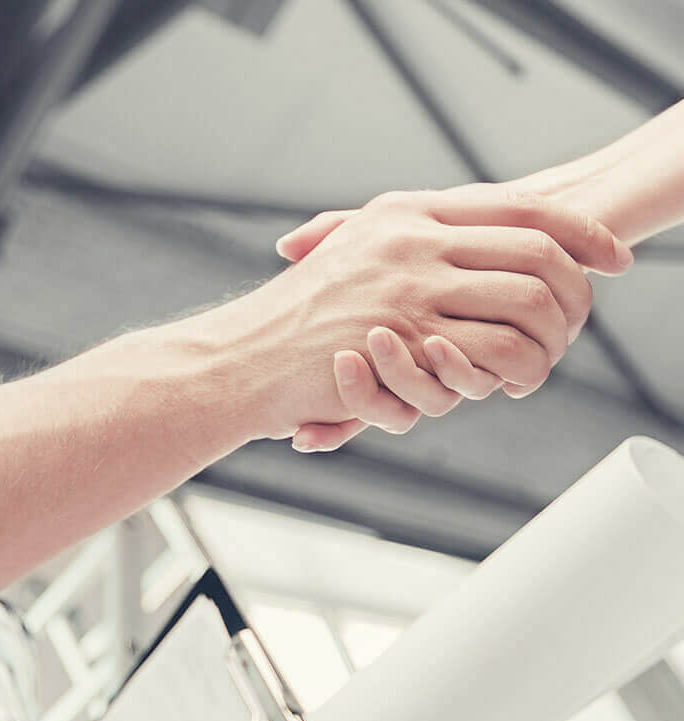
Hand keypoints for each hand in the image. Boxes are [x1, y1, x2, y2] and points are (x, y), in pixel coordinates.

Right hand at [216, 184, 631, 445]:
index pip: (518, 207)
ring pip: (526, 300)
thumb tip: (458, 238)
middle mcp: (413, 237)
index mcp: (404, 211)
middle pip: (537, 248)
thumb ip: (400, 241)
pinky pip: (494, 349)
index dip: (577, 231)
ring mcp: (410, 284)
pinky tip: (509, 381)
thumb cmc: (291, 318)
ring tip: (544, 358)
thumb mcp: (347, 255)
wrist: (242, 357)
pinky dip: (516, 369)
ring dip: (550, 335)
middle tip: (584, 319)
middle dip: (577, 287)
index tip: (610, 257)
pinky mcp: (405, 337)